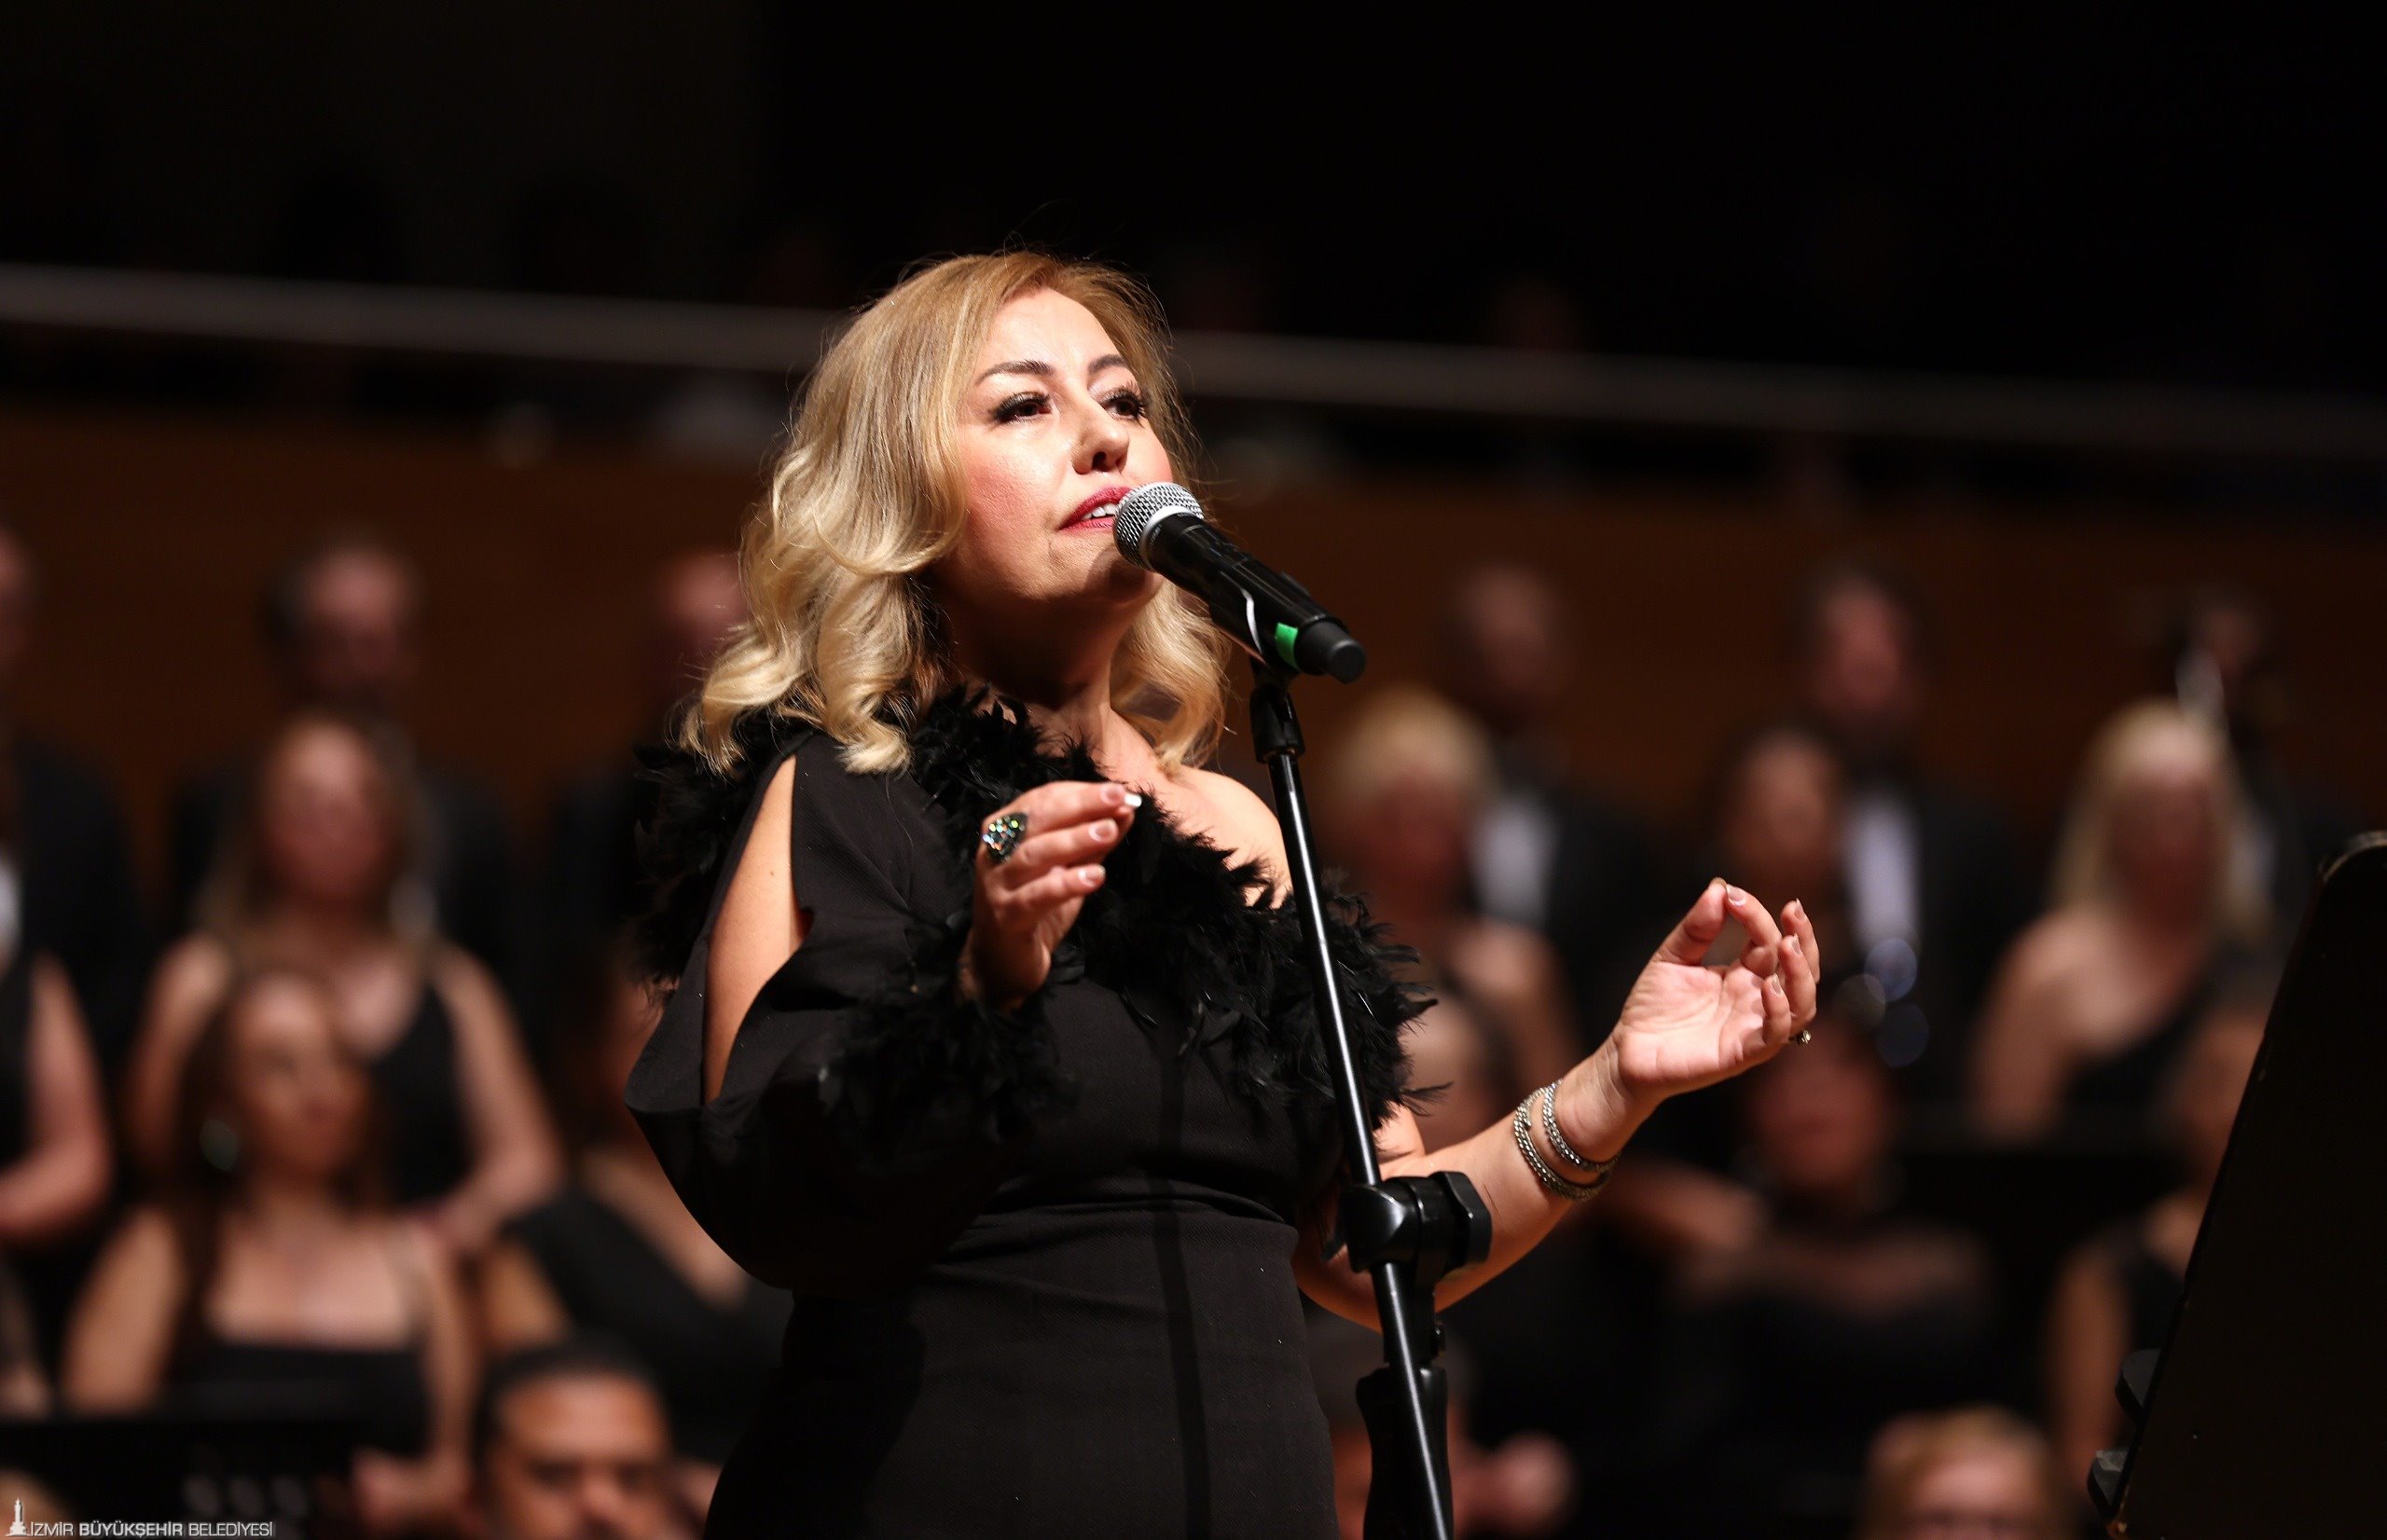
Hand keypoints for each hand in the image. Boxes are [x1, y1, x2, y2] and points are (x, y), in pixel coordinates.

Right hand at [960, 780, 1137, 1008]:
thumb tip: (1124, 810)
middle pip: (1036, 819)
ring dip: (1074, 840)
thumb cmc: (1034, 905)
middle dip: (1079, 805)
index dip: (1079, 792)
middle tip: (1117, 797)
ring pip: (1034, 854)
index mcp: (1005, 830)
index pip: (1041, 800)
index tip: (1117, 790)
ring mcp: (997, 884)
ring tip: (1109, 830)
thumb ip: (1092, 839)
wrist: (1001, 960)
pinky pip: (1036, 896)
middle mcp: (995, 851)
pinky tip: (1095, 876)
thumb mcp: (1065, 867)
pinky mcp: (1007, 916)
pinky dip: (1066, 884)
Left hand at [1600, 878, 1818, 1115]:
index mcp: (1743, 975)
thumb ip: (1697, 928)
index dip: (1758, 915)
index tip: (1734, 895)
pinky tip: (1770, 987)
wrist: (1627, 1051)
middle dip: (1804, 938)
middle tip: (1793, 911)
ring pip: (1801, 1003)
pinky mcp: (1742, 1053)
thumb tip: (1719, 888)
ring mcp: (1752, 1026)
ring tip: (1788, 945)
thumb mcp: (1672, 957)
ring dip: (1801, 973)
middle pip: (1799, 969)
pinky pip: (1775, 1035)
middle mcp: (1756, 999)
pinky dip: (1780, 1011)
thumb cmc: (1652, 1008)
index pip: (1767, 940)